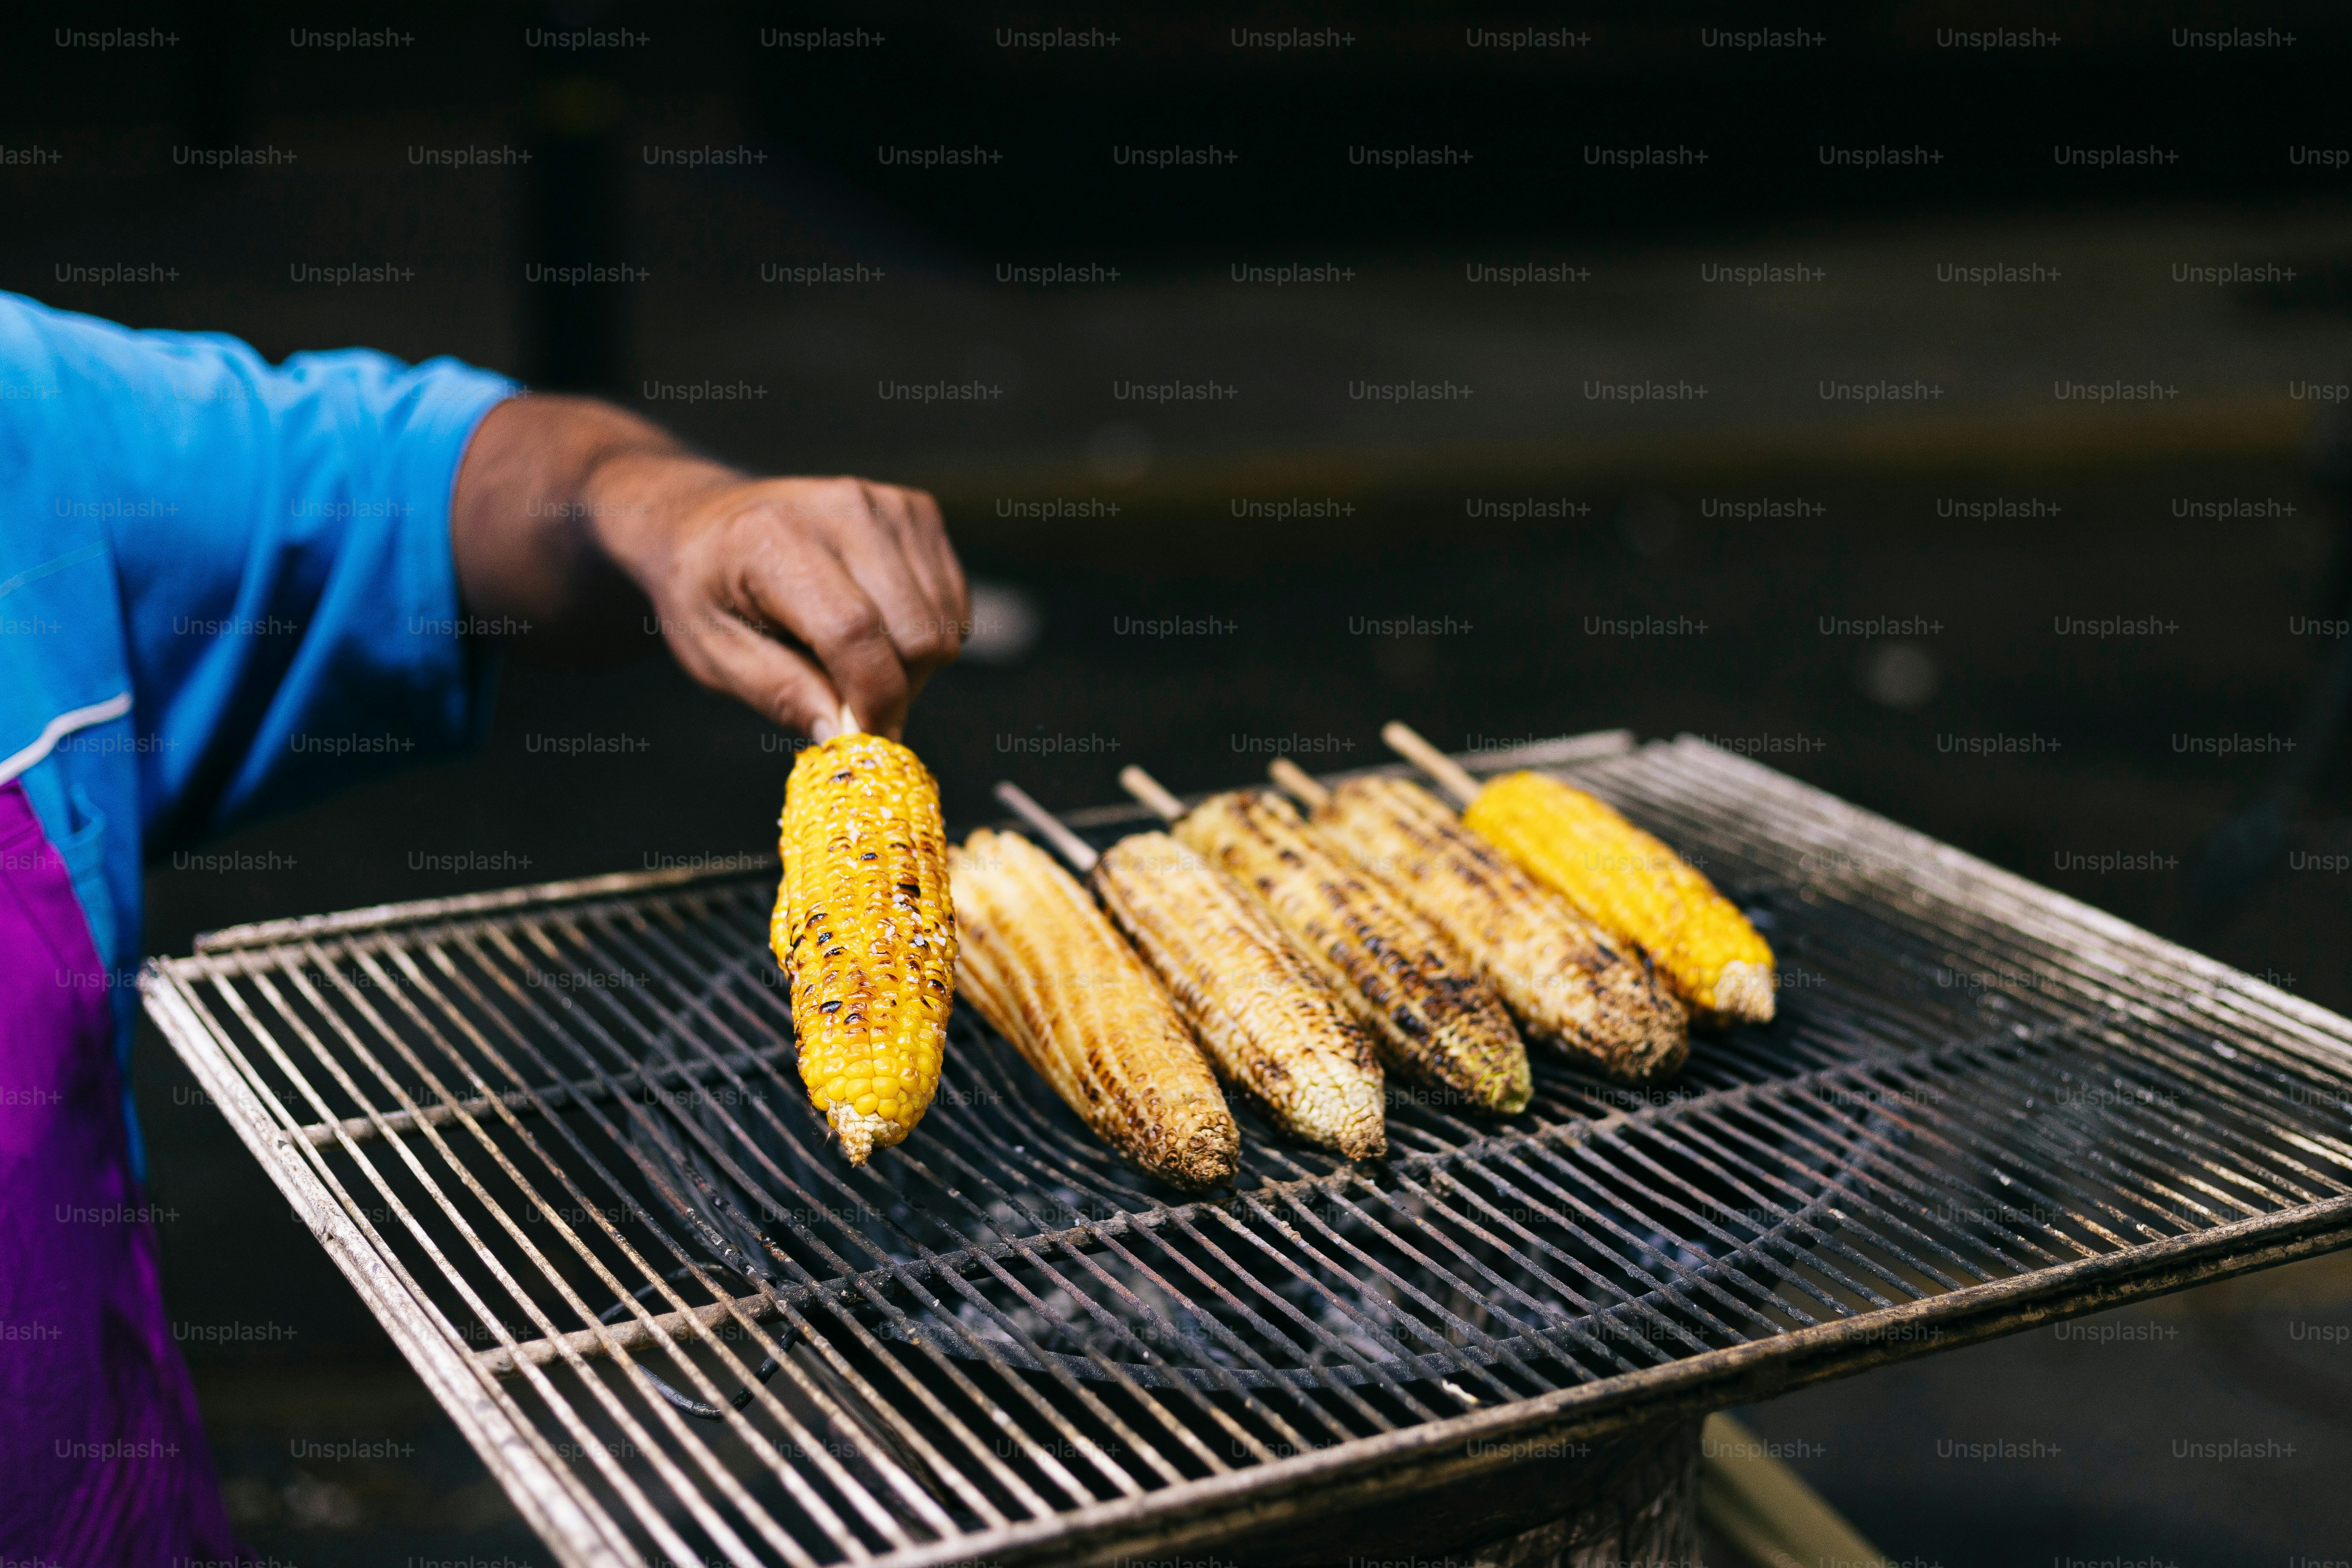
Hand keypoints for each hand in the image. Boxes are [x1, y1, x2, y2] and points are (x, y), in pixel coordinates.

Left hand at [451, 395, 969, 740]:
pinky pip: (953, 601)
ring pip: (946, 623)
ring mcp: (886, 504)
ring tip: (857, 658)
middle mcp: (842, 508)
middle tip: (851, 699)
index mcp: (775, 540)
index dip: (874, 700)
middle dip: (896, 688)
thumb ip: (780, 693)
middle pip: (916, 634)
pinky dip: (928, 630)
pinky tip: (880, 626)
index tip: (867, 737)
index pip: (854, 632)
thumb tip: (846, 736)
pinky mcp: (916, 509)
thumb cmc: (704, 593)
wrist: (704, 519)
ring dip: (913, 663)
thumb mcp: (714, 654)